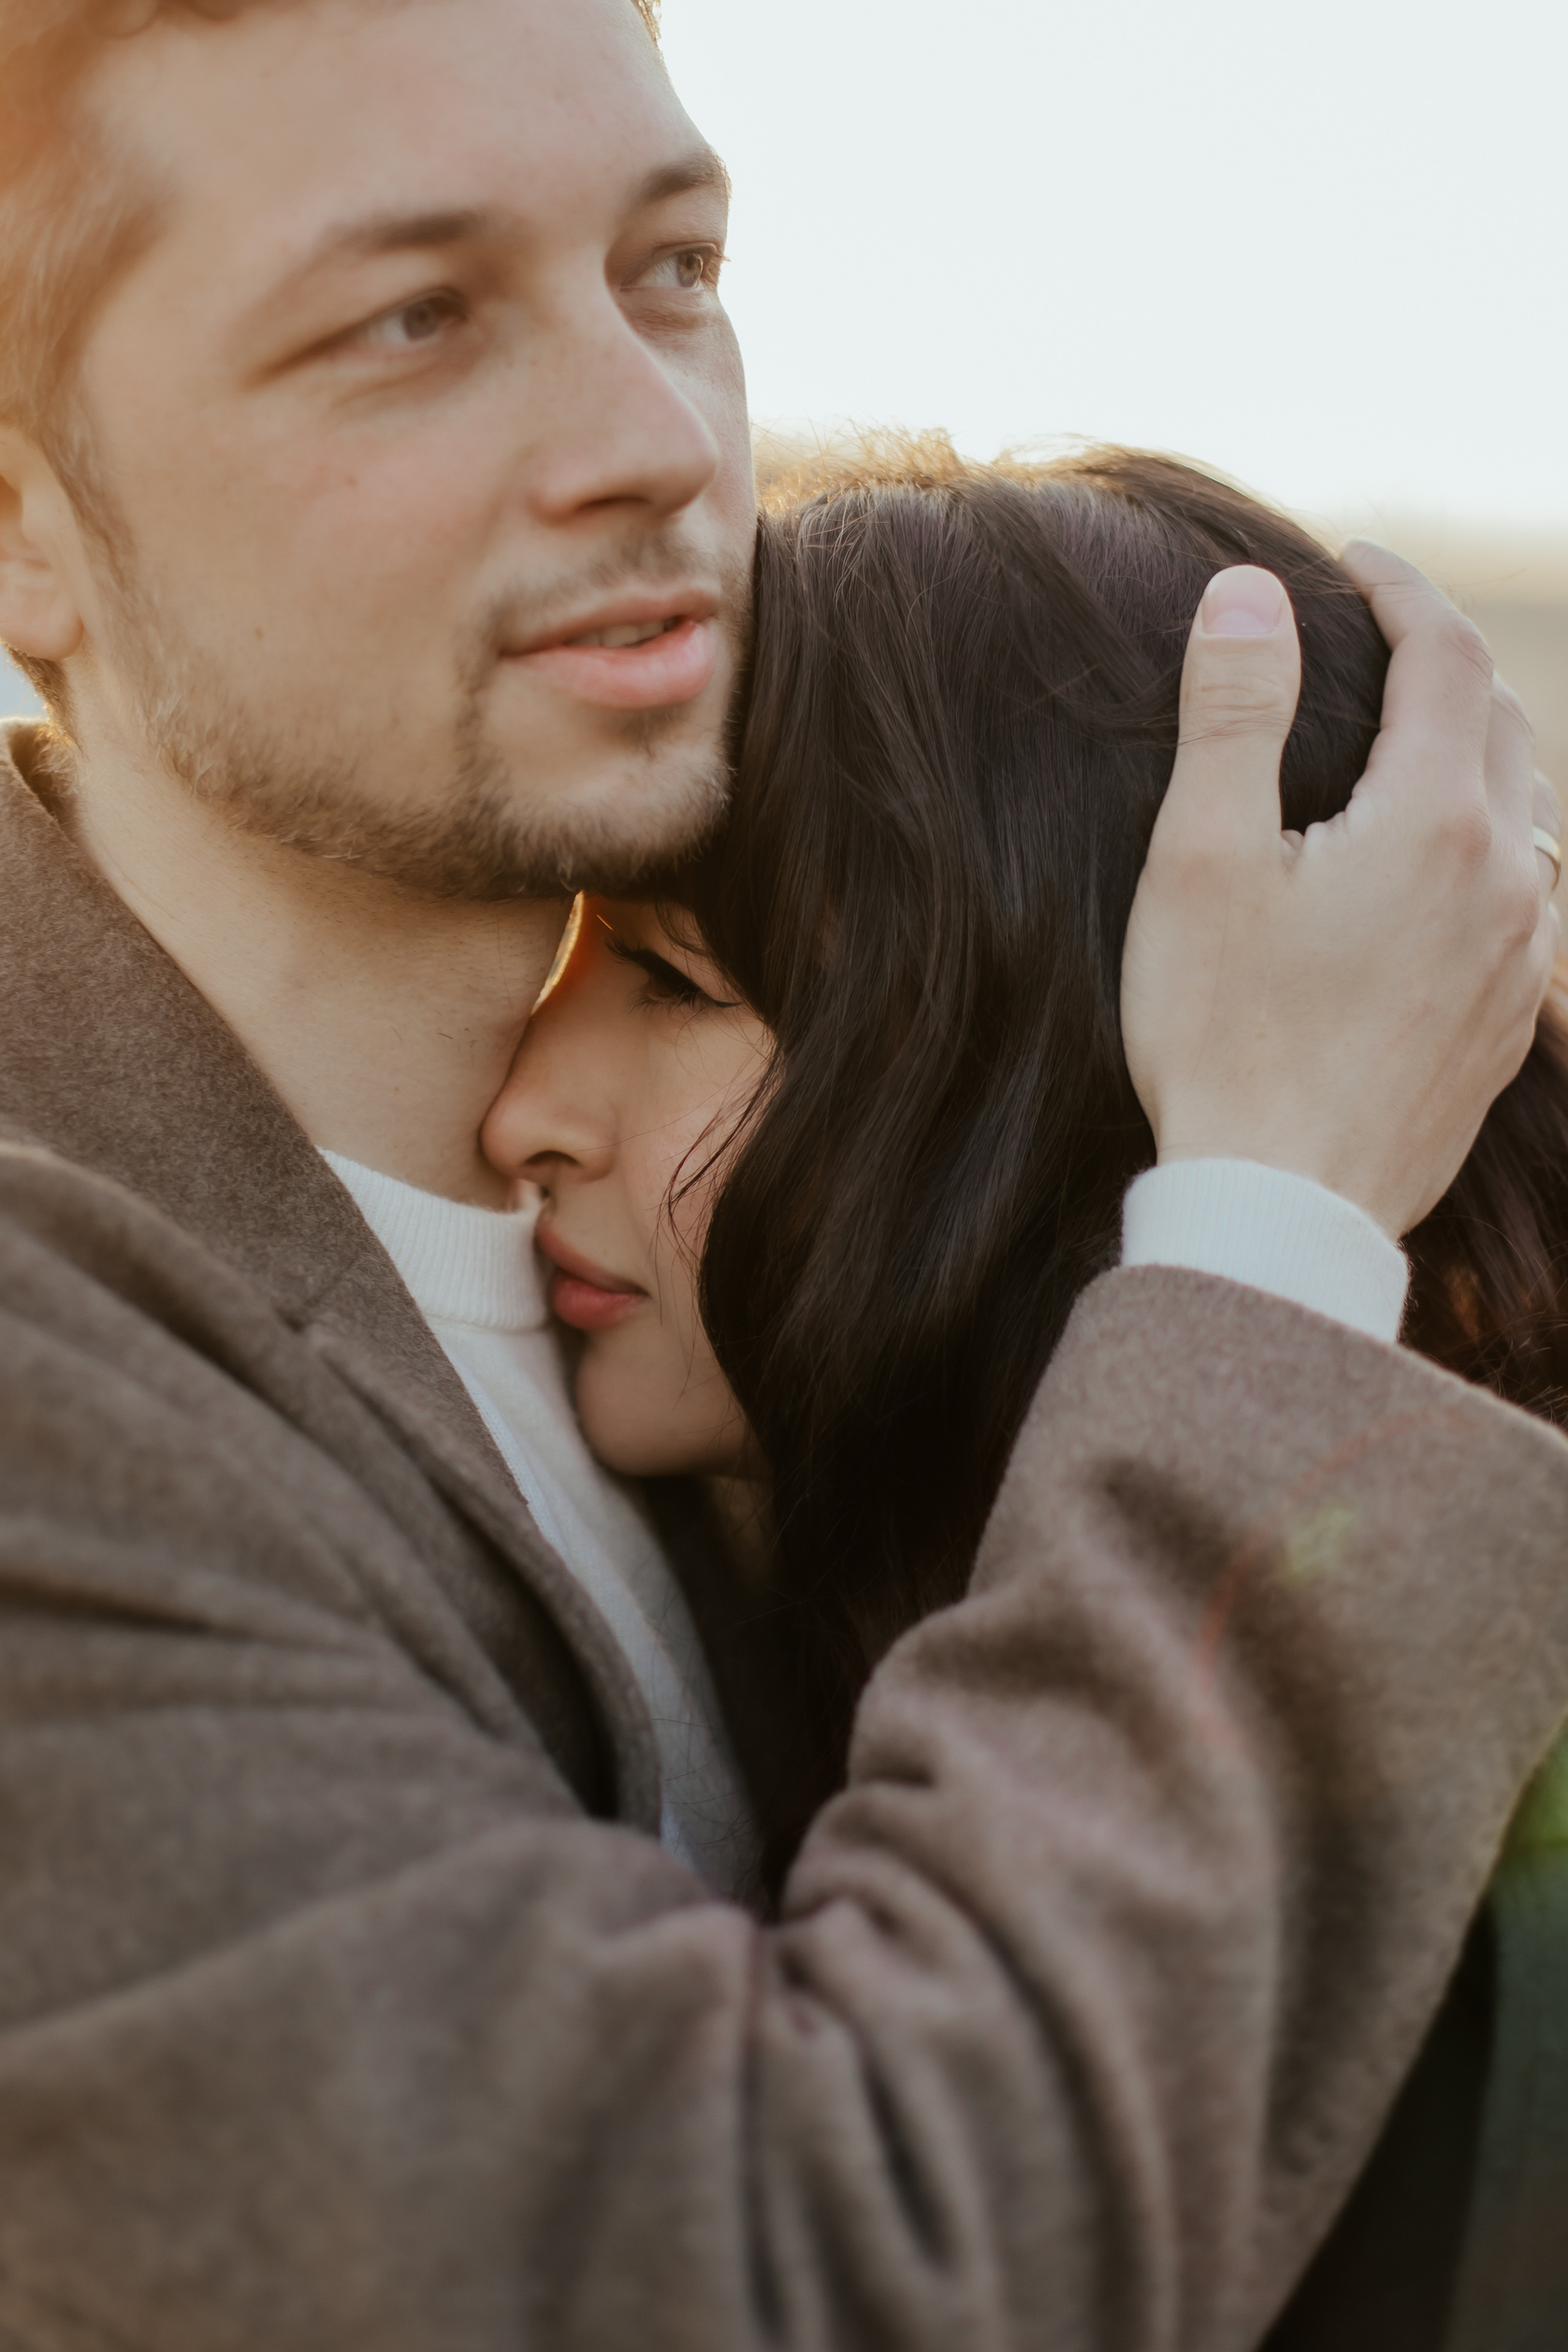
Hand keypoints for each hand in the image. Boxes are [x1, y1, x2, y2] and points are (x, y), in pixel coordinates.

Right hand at [1120, 548, 1557, 1237]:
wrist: (1283, 1210)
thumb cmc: (1225, 1038)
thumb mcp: (1201, 863)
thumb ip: (1232, 713)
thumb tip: (1250, 592)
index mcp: (1433, 822)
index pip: (1442, 655)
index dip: (1397, 590)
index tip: (1348, 565)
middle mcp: (1505, 882)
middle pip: (1500, 724)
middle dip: (1441, 664)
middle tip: (1371, 643)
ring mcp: (1522, 960)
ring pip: (1523, 816)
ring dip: (1471, 757)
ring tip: (1401, 749)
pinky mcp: (1510, 1025)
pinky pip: (1524, 903)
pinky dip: (1483, 852)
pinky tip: (1433, 874)